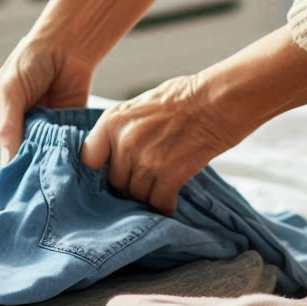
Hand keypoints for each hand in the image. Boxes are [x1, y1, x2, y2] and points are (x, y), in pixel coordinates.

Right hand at [0, 32, 95, 163]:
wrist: (68, 46)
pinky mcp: (57, 129)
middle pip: (9, 155)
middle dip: (18, 164)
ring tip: (45, 167)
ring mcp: (34, 128)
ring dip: (39, 160)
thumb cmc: (31, 60)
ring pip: (32, 155)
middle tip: (28, 176)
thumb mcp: (11, 91)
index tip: (8, 175)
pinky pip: (54, 149)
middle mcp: (9, 124)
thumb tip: (6, 162)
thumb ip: (7, 126)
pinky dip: (57, 154)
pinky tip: (60, 159)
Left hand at [80, 74, 236, 215]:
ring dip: (147, 196)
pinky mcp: (170, 175)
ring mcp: (146, 160)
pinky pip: (158, 204)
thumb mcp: (140, 105)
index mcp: (113, 121)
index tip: (109, 172)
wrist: (217, 101)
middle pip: (115, 182)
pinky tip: (170, 204)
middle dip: (128, 184)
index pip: (89, 159)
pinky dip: (165, 207)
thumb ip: (122, 130)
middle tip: (143, 180)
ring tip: (159, 189)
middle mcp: (125, 142)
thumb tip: (113, 154)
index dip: (100, 169)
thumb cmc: (184, 98)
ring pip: (136, 195)